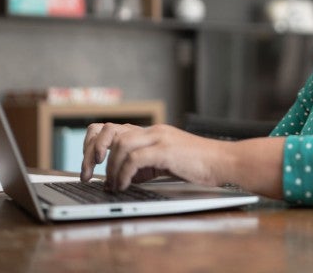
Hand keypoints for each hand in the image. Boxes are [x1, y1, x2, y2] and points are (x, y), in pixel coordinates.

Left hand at [81, 122, 229, 190]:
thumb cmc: (199, 166)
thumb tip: (119, 178)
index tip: (88, 164)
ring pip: (120, 144)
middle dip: (91, 152)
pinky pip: (134, 158)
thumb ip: (143, 167)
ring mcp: (159, 138)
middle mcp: (151, 130)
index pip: (110, 127)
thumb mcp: (164, 165)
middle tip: (86, 174)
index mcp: (149, 132)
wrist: (226, 162)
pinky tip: (122, 186)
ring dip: (109, 168)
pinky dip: (123, 174)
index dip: (93, 143)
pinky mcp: (166, 149)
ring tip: (110, 185)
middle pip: (108, 130)